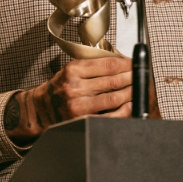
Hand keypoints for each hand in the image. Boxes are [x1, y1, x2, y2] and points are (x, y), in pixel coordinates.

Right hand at [4, 56, 131, 144]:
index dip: (126, 64)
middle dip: (132, 77)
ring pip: (114, 97)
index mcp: (74, 69)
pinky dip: (124, 111)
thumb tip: (122, 62)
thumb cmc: (59, 88)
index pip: (108, 64)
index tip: (135, 64)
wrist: (41, 109)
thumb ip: (93, 65)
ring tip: (138, 89)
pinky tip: (130, 105)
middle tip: (141, 75)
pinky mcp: (82, 119)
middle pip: (113, 80)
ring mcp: (79, 105)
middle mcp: (75, 86)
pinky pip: (109, 116)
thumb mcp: (71, 70)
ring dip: (131, 93)